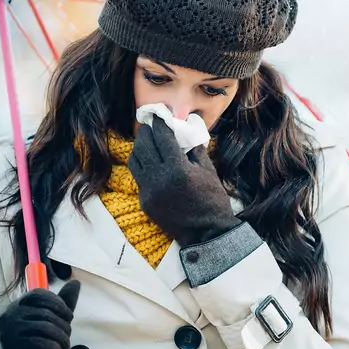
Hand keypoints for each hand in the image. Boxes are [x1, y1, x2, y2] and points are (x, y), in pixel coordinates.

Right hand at [0, 280, 80, 348]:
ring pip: (46, 327)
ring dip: (61, 340)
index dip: (59, 305)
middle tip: (64, 339)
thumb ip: (63, 303)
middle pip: (46, 312)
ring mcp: (8, 333)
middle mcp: (8, 316)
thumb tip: (75, 282)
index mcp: (17, 307)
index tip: (67, 318)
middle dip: (63, 326)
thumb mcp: (56, 323)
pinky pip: (42, 343)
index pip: (39, 294)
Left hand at [128, 117, 239, 245]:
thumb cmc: (213, 200)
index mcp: (178, 169)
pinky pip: (138, 177)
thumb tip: (186, 129)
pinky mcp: (145, 202)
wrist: (207, 233)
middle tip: (151, 124)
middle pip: (144, 145)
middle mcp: (160, 179)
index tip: (160, 115)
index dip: (160, 123)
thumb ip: (194, 148)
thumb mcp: (208, 170)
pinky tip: (150, 161)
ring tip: (147, 141)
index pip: (162, 137)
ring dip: (140, 147)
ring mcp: (149, 192)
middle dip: (147, 132)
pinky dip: (142, 165)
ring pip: (135, 160)